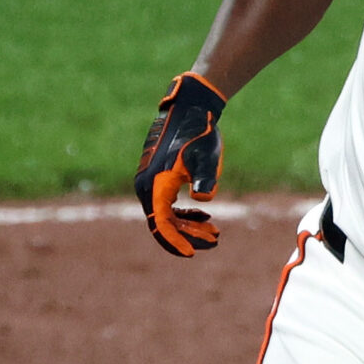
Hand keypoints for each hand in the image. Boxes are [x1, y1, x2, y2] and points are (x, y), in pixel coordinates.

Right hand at [135, 74, 225, 256]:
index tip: (192, 254)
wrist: (191, 109)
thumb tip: (202, 201)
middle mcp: (147, 186)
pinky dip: (185, 214)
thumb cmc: (199, 133)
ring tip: (215, 231)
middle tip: (216, 240)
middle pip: (164, 223)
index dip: (176, 241)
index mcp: (155, 185)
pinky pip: (168, 205)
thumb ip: (204, 179)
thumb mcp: (206, 157)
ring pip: (167, 215)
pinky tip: (204, 217)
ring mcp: (151, 182)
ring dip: (189, 226)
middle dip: (189, 236)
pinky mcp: (159, 178)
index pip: (161, 223)